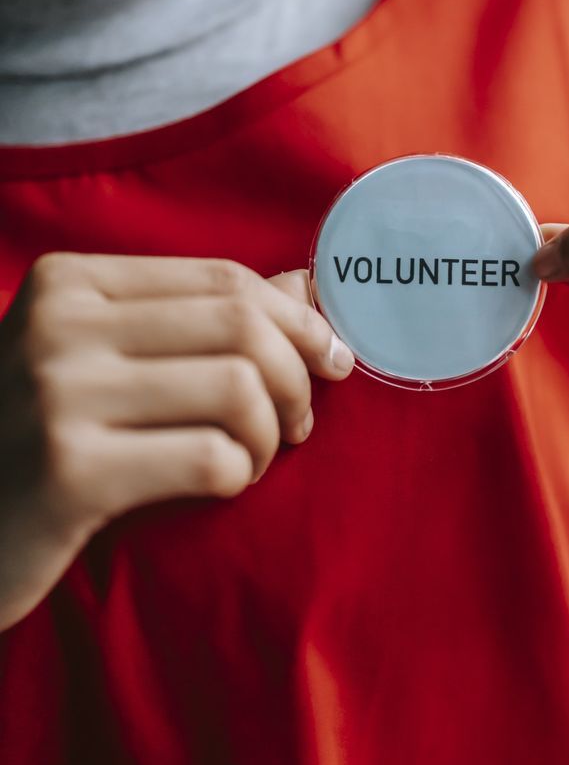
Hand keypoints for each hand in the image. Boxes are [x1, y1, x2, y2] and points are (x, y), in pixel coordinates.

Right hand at [0, 252, 353, 630]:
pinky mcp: (68, 474)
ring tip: (254, 457)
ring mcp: (56, 395)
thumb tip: (305, 285)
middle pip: (241, 326)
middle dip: (297, 377)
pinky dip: (240, 473)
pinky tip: (223, 484)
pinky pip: (210, 458)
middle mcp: (58, 324)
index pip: (224, 279)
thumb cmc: (41, 437)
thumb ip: (199, 317)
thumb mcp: (104, 359)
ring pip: (238, 387)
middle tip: (299, 422)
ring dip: (271, 433)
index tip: (330, 358)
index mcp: (69, 281)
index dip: (297, 319)